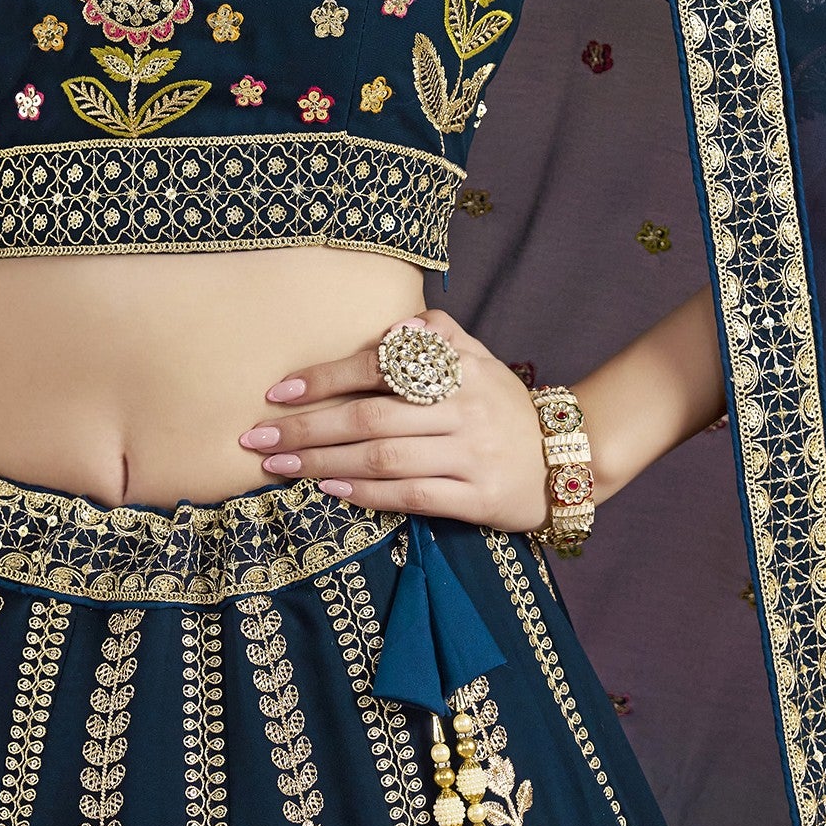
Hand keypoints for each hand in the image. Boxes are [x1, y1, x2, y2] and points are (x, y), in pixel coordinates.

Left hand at [240, 307, 548, 530]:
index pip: (379, 368)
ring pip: (384, 459)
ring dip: (323, 463)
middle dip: (307, 428)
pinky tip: (329, 489)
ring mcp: (471, 455)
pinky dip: (366, 494)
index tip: (278, 392)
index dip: (325, 379)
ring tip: (280, 466)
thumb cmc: (503, 405)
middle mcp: (463, 409)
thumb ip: (435, 335)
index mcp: (458, 369)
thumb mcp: (478, 358)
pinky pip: (412, 496)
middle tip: (257, 439)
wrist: (567, 458)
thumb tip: (390, 327)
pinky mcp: (478, 498)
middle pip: (370, 419)